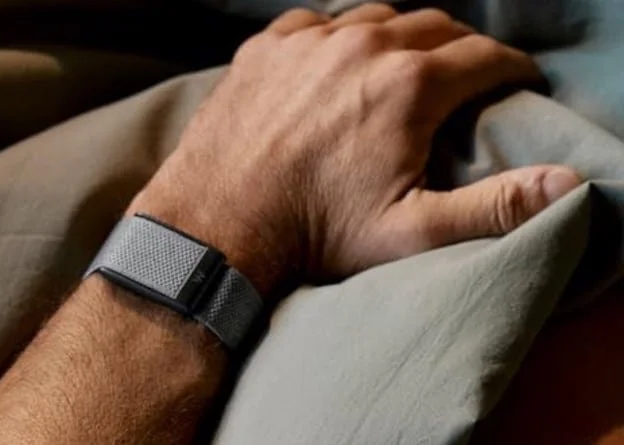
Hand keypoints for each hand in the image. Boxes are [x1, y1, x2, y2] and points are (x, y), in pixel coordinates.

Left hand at [130, 4, 580, 297]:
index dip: (511, 69)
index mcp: (409, 86)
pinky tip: (339, 63)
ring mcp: (308, 41)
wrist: (216, 225)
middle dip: (460, 50)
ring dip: (402, 38)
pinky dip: (340, 37)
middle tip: (465, 77)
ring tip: (406, 67)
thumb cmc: (313, 234)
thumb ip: (494, 206)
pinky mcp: (266, 47)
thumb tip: (565, 182)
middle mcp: (361, 46)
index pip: (485, 57)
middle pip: (435, 27)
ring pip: (377, 18)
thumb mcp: (411, 233)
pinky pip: (318, 23)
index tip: (517, 82)